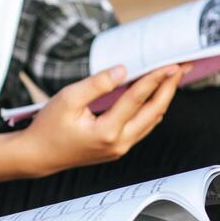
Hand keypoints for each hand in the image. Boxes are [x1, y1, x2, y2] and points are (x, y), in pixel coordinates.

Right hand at [8, 64, 185, 176]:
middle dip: (169, 88)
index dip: (155, 79)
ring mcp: (120, 148)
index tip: (170, 65)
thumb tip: (122, 71)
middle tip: (181, 68)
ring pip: (151, 121)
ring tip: (171, 78)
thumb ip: (97, 84)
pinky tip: (153, 95)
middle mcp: (119, 143)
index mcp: (106, 131)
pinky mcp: (118, 148)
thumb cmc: (48, 127)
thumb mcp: (68, 99)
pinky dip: (150, 109)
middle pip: (153, 112)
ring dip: (162, 99)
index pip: (137, 100)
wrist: (38, 155)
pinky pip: (142, 127)